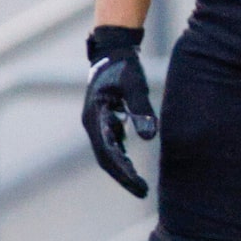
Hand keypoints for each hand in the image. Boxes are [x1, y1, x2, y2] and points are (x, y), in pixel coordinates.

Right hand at [81, 25, 156, 197]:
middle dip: (122, 176)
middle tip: (143, 191)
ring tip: (139, 183)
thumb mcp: (135, 86)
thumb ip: (141, 110)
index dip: (124, 173)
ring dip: (120, 168)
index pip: (109, 154)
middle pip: (105, 158)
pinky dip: (119, 155)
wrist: (111, 49)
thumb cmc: (124, 66)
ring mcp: (94, 121)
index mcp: (96, 116)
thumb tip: (149, 138)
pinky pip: (109, 143)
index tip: (140, 188)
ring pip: (106, 152)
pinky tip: (131, 162)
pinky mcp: (101, 118)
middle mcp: (91, 122)